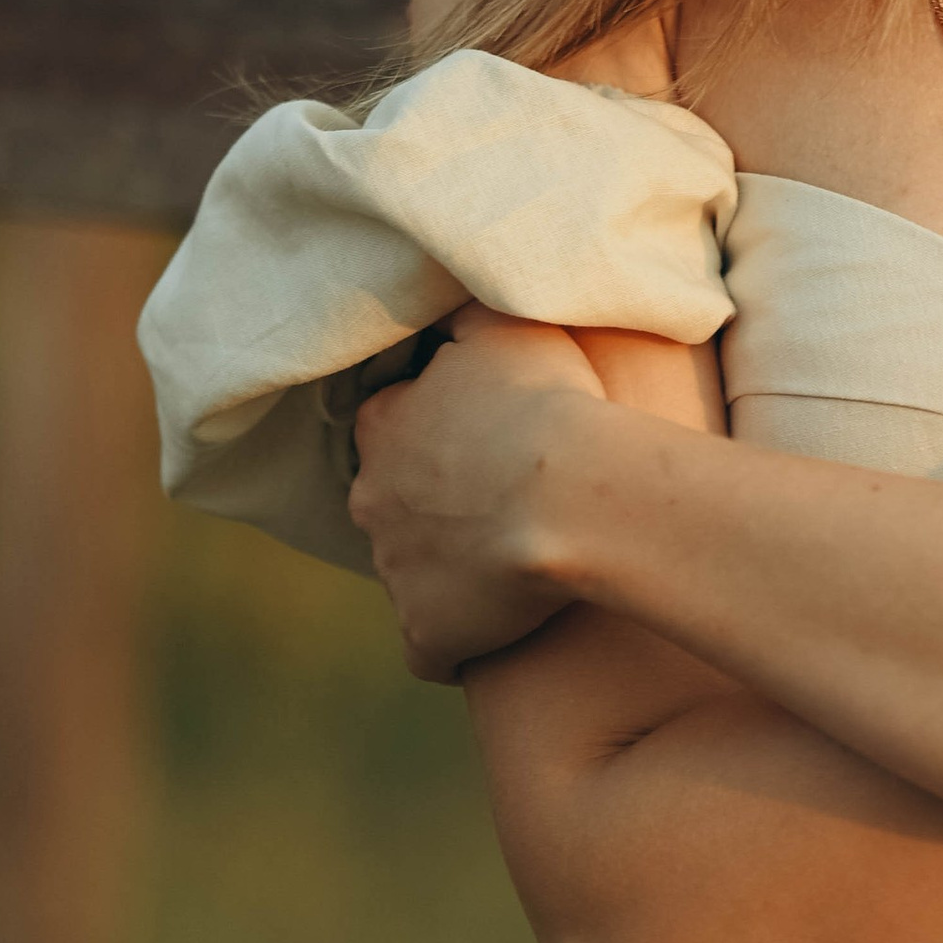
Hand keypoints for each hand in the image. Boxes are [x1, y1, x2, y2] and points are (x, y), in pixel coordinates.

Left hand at [349, 305, 606, 679]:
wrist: (571, 499)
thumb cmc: (545, 402)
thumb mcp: (505, 323)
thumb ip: (466, 308)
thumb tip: (452, 297)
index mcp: (385, 429)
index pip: (391, 425)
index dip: (436, 428)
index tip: (483, 433)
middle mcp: (372, 503)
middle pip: (393, 502)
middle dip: (436, 501)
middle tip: (503, 496)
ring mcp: (395, 575)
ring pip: (415, 571)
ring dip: (454, 565)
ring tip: (519, 557)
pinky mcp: (427, 634)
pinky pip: (432, 645)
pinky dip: (458, 637)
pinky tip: (500, 627)